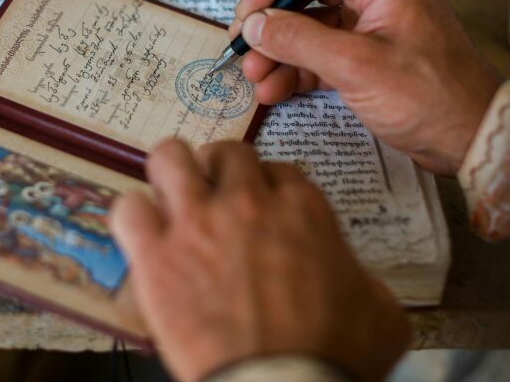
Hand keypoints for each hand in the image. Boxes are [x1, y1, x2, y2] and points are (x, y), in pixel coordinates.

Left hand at [111, 139, 408, 381]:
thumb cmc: (334, 357)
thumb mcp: (381, 311)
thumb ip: (363, 278)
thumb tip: (354, 278)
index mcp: (301, 209)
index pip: (277, 168)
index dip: (266, 185)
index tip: (263, 205)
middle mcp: (246, 203)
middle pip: (225, 153)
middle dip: (221, 171)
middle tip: (217, 197)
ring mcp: (196, 225)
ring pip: (169, 158)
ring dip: (172, 174)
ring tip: (174, 197)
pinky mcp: (156, 258)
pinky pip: (128, 209)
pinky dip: (134, 219)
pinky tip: (144, 237)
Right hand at [228, 0, 500, 174]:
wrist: (475, 139)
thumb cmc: (430, 95)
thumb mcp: (355, 66)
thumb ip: (299, 40)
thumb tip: (256, 25)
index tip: (250, 11)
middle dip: (271, 22)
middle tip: (243, 51)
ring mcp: (372, 28)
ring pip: (310, 27)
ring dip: (279, 51)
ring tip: (254, 80)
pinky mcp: (369, 59)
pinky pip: (322, 54)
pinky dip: (297, 70)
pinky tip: (274, 91)